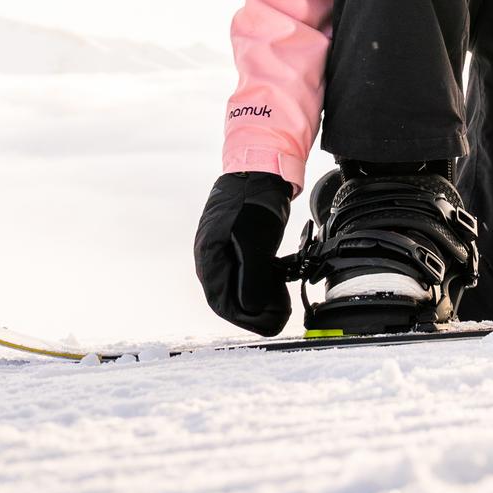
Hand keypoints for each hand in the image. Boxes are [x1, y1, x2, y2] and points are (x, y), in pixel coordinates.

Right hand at [193, 171, 293, 335]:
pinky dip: (264, 284)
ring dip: (262, 299)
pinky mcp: (239, 248)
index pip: (222, 303)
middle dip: (258, 311)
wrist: (259, 171)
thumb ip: (251, 275)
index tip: (272, 322)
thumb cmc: (252, 201)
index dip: (247, 318)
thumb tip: (250, 308)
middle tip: (283, 312)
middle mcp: (213, 261)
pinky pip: (248, 276)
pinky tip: (279, 283)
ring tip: (284, 300)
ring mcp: (225, 254)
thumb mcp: (254, 239)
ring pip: (240, 289)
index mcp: (209, 259)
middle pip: (231, 300)